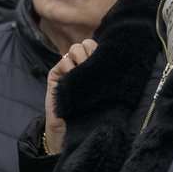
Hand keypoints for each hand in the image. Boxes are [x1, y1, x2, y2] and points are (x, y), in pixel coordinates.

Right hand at [44, 39, 96, 154]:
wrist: (70, 128)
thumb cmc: (89, 111)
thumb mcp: (99, 92)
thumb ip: (103, 78)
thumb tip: (117, 66)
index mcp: (91, 66)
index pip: (96, 47)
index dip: (100, 50)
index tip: (105, 60)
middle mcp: (79, 63)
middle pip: (85, 44)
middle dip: (91, 51)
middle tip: (94, 64)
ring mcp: (66, 67)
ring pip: (74, 49)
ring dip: (82, 58)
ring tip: (85, 71)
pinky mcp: (55, 74)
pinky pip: (64, 62)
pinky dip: (71, 68)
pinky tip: (75, 78)